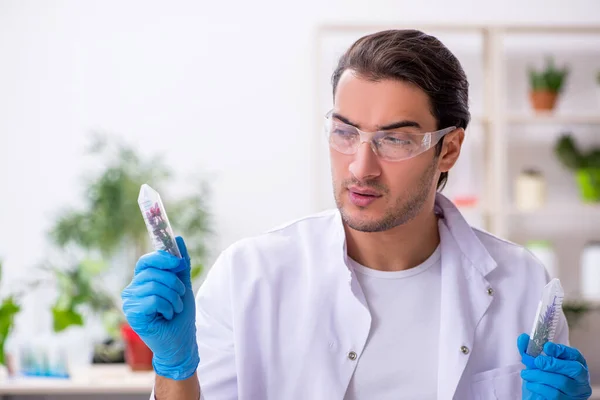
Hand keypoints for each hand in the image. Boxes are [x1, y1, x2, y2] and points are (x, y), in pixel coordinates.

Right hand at [121, 236, 198, 379]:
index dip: (163, 258)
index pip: (147, 261)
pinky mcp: (132, 314)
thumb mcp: (183, 285)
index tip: (180, 264)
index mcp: (143, 280)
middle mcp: (133, 288)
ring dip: (173, 298)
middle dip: (174, 283)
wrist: (180, 341)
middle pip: (153, 272)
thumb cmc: (180, 315)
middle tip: (181, 295)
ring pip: (154, 286)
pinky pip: (152, 300)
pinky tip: (167, 315)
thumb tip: (179, 238)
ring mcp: (130, 302)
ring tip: (175, 308)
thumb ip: (181, 264)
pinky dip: (166, 307)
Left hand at [517, 333, 591, 398]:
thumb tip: (522, 338)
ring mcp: (577, 392)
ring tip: (526, 374)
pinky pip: (555, 394)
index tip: (546, 347)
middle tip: (536, 361)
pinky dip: (539, 387)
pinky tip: (530, 384)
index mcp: (576, 364)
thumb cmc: (542, 377)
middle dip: (553, 363)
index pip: (575, 355)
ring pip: (562, 382)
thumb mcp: (537, 363)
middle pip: (574, 369)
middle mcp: (580, 379)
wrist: (539, 397)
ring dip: (540, 375)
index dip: (562, 350)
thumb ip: (530, 350)